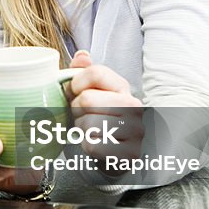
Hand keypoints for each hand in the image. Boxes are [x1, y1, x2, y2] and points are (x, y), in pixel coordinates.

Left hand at [66, 51, 143, 176]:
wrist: (110, 153)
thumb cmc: (94, 119)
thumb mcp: (86, 93)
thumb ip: (81, 73)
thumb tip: (82, 55)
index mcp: (121, 86)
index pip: (95, 72)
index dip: (75, 83)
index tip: (73, 93)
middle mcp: (133, 105)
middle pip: (87, 99)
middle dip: (76, 110)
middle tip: (81, 116)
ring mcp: (135, 129)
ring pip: (89, 124)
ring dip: (81, 129)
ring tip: (88, 130)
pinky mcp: (130, 153)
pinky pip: (93, 145)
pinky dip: (86, 146)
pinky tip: (95, 144)